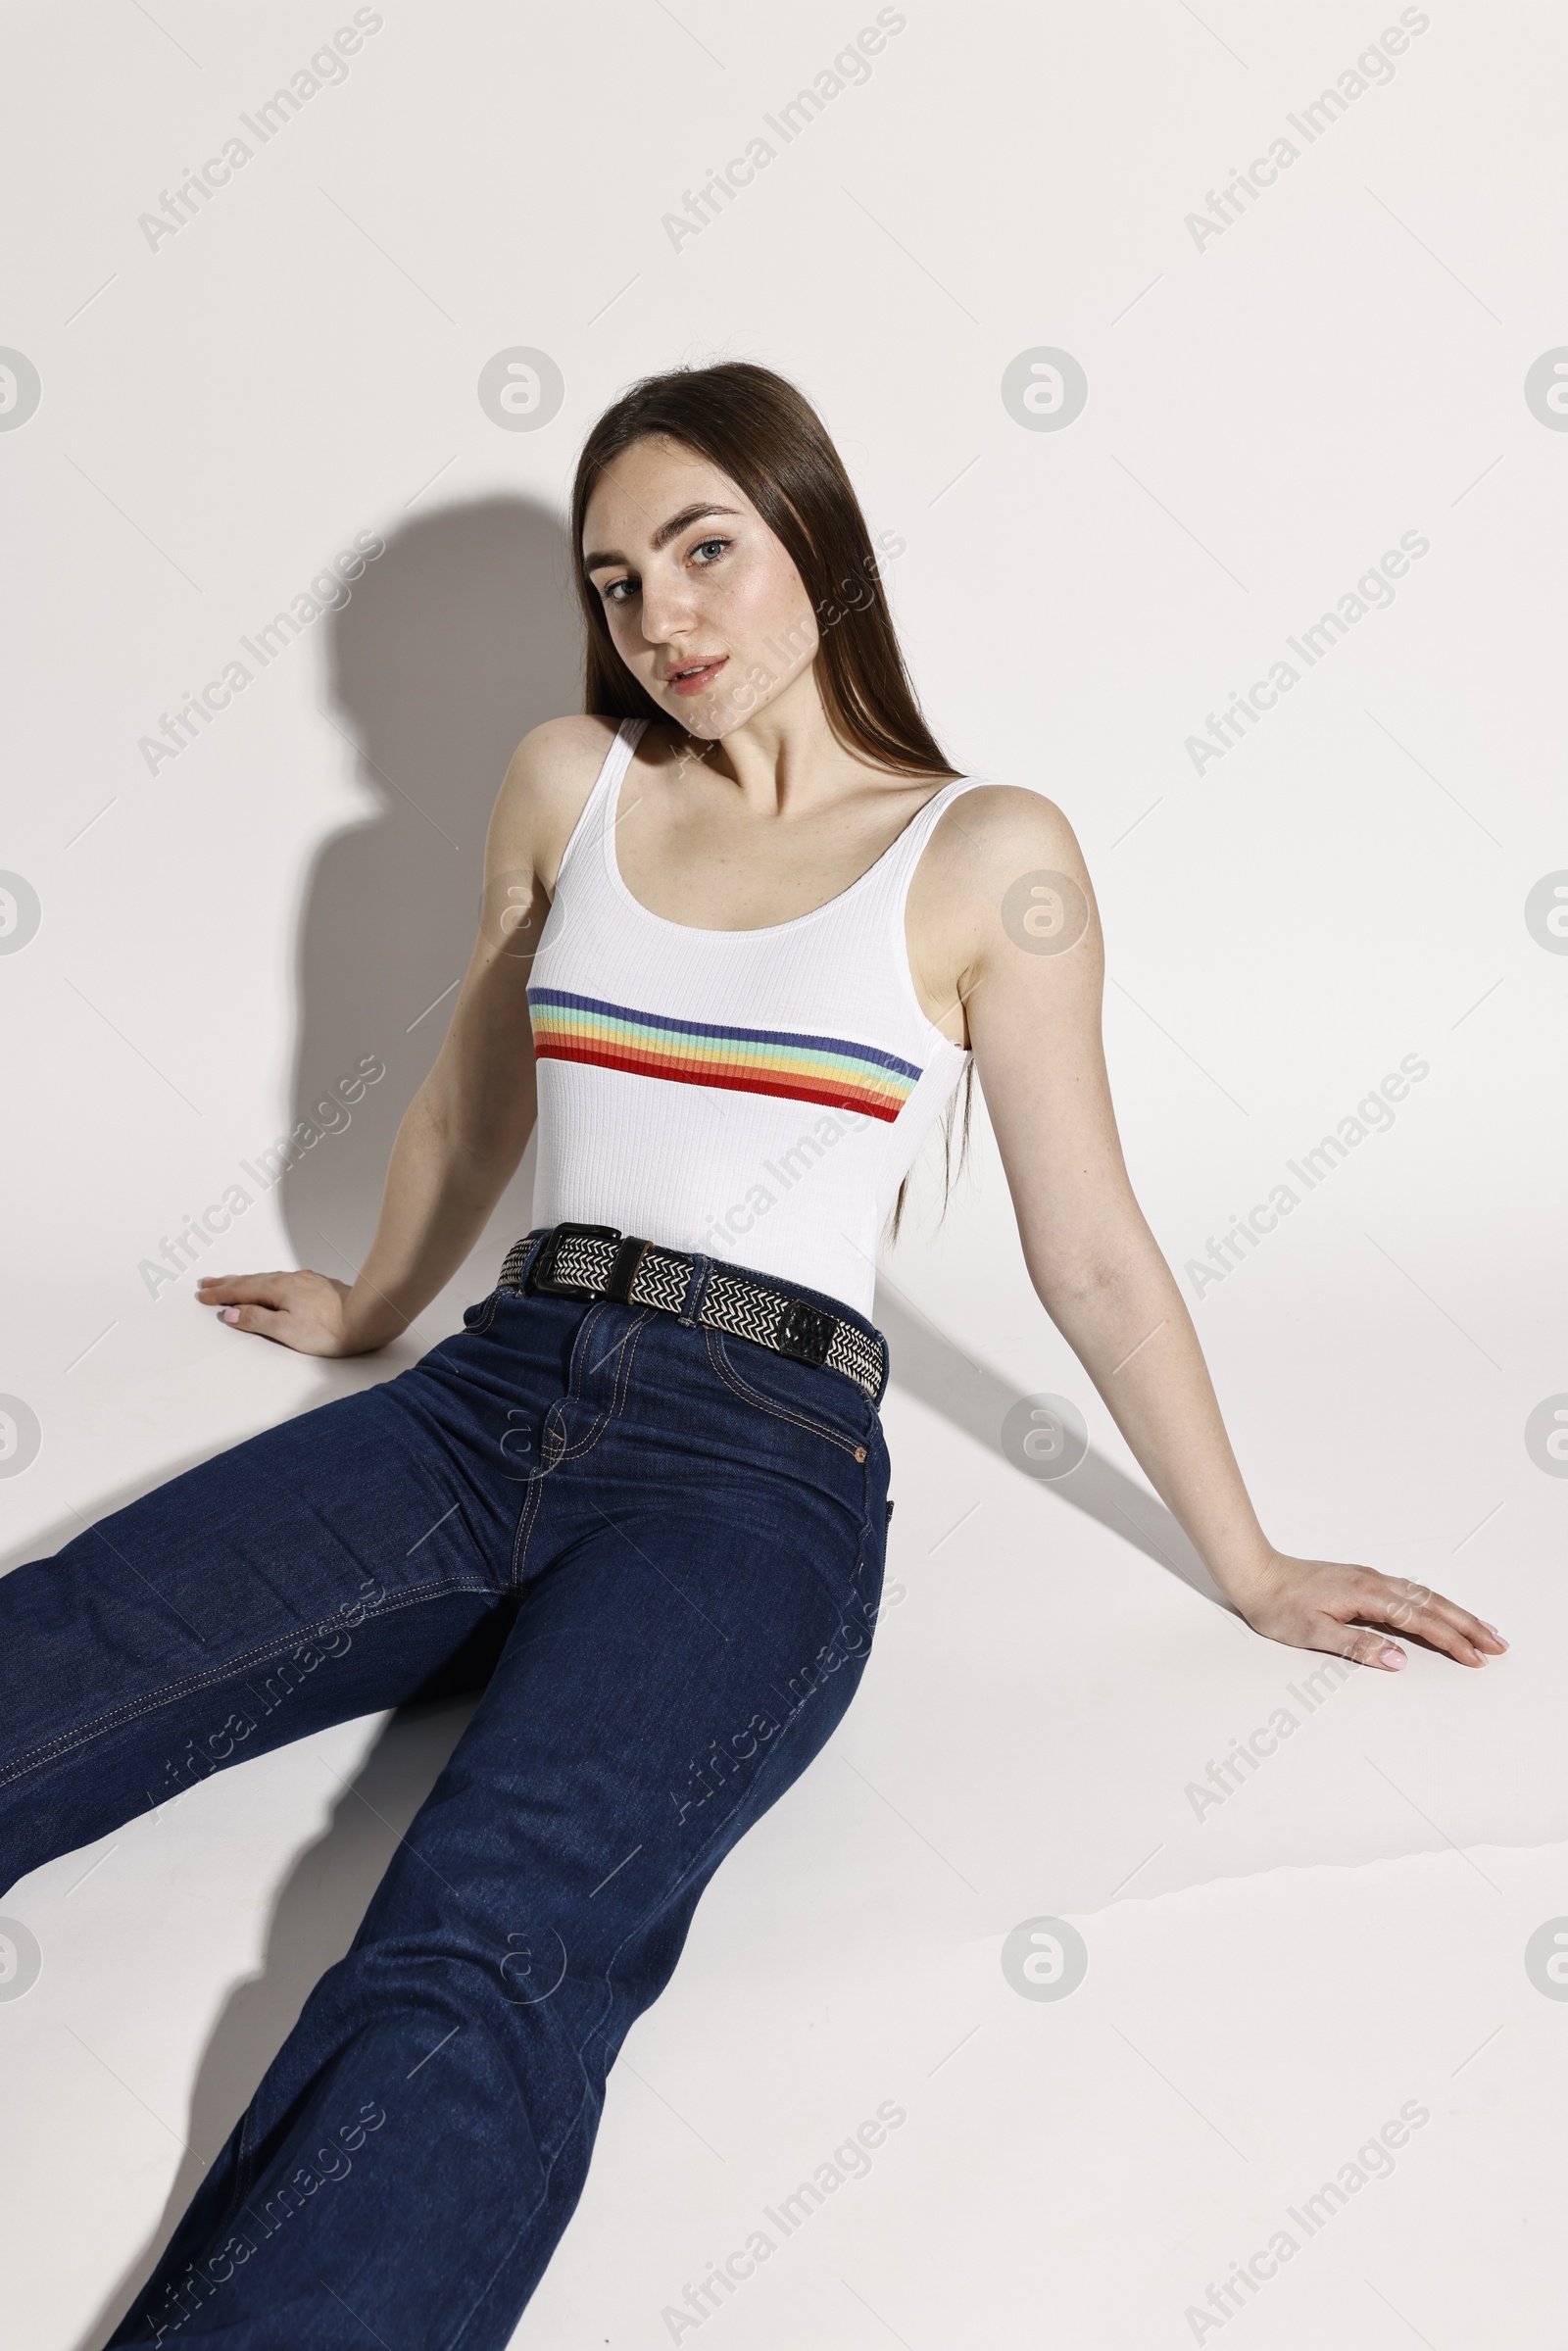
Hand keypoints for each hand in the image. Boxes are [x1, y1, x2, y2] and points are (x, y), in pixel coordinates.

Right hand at [195, 1268, 398, 1357]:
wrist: (367, 1318)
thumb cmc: (330, 1329)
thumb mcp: (285, 1329)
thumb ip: (256, 1319)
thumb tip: (231, 1313)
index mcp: (277, 1289)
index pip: (240, 1291)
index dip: (220, 1294)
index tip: (202, 1295)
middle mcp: (289, 1280)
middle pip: (251, 1280)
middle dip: (227, 1283)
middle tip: (207, 1283)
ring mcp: (304, 1281)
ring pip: (266, 1279)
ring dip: (246, 1281)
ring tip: (232, 1282)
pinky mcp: (317, 1286)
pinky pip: (282, 1280)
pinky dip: (266, 1282)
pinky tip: (270, 1285)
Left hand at [1230, 1551, 1506, 1670]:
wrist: (1255, 1573)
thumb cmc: (1278, 1606)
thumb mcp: (1314, 1633)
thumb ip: (1358, 1646)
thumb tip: (1399, 1660)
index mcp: (1367, 1594)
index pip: (1420, 1620)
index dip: (1451, 1640)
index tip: (1476, 1658)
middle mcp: (1374, 1581)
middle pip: (1432, 1603)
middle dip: (1467, 1625)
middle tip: (1498, 1645)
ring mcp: (1370, 1579)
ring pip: (1424, 1596)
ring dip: (1456, 1613)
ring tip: (1483, 1631)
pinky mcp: (1363, 1581)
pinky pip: (1410, 1592)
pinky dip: (1434, 1605)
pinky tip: (1442, 1613)